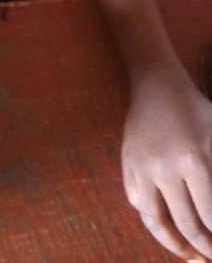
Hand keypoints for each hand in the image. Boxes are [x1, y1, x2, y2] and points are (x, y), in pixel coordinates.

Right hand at [122, 68, 211, 260]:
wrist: (156, 84)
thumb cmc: (196, 109)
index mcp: (193, 160)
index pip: (209, 216)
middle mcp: (163, 167)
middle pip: (185, 224)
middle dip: (204, 247)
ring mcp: (141, 166)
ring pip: (155, 220)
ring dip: (173, 244)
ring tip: (189, 255)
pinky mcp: (127, 163)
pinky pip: (137, 201)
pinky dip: (151, 219)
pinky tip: (166, 226)